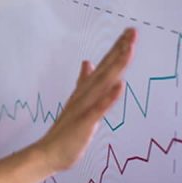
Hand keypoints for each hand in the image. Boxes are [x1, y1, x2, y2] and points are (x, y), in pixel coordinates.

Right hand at [35, 28, 136, 172]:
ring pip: (104, 83)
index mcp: (86, 90)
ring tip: (128, 49)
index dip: (117, 48)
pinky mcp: (85, 122)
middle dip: (120, 49)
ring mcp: (85, 107)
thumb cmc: (66, 130)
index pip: (105, 65)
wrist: (48, 152)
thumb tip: (88, 62)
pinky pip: (98, 108)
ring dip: (116, 66)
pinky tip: (120, 86)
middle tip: (133, 31)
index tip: (130, 31)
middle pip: (106, 68)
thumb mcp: (78, 101)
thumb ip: (84, 81)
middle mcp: (86, 94)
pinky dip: (109, 97)